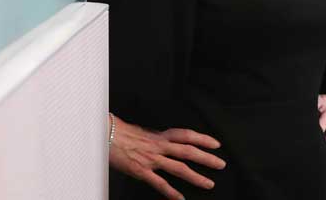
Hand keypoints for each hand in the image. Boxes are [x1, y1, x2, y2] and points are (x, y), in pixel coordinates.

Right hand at [108, 113, 225, 199]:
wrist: (105, 135)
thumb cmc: (121, 133)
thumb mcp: (143, 132)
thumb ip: (156, 139)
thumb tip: (165, 142)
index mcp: (159, 135)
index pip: (186, 135)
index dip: (202, 138)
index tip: (216, 144)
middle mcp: (159, 146)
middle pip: (188, 151)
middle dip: (206, 158)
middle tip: (221, 164)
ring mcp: (151, 159)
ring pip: (179, 168)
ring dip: (196, 177)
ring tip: (208, 183)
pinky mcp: (142, 171)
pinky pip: (160, 183)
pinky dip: (171, 192)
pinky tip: (180, 199)